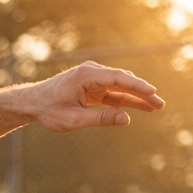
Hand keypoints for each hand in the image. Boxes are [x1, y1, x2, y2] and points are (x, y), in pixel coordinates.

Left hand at [24, 61, 164, 132]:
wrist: (32, 103)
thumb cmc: (49, 110)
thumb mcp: (73, 119)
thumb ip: (99, 118)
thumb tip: (126, 119)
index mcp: (85, 75)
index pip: (117, 78)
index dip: (136, 85)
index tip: (152, 92)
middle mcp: (91, 72)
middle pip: (123, 81)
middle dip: (142, 93)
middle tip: (160, 104)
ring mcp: (93, 78)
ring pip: (120, 87)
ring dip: (137, 97)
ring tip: (156, 107)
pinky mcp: (93, 86)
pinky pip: (113, 93)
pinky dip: (125, 100)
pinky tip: (140, 107)